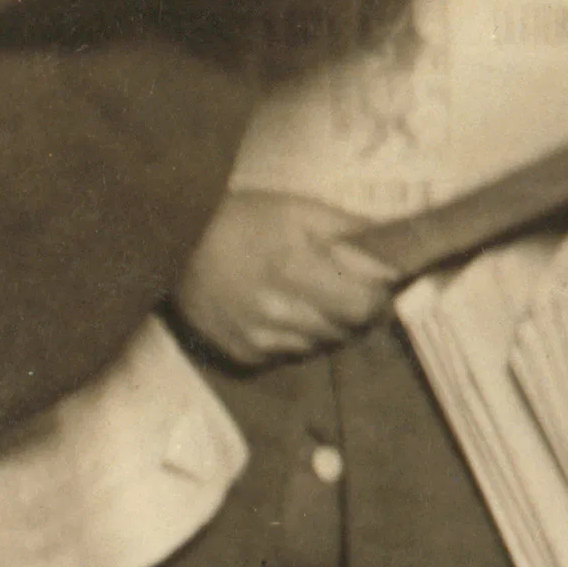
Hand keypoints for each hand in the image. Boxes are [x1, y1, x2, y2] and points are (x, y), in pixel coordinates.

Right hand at [176, 186, 400, 364]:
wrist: (171, 243)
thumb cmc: (241, 219)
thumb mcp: (299, 210)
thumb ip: (350, 231)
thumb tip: (396, 249)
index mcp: (296, 270)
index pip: (365, 305)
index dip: (377, 295)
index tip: (375, 282)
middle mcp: (278, 313)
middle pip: (347, 329)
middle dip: (356, 310)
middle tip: (343, 287)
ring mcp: (259, 339)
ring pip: (321, 345)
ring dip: (326, 325)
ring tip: (305, 296)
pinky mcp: (243, 356)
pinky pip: (289, 355)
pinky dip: (294, 337)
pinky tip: (277, 311)